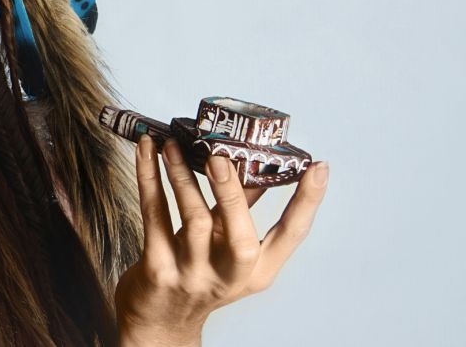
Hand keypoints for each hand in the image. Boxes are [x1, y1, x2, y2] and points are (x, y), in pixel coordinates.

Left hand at [114, 135, 328, 346]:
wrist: (159, 321)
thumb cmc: (197, 271)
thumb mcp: (226, 248)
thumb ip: (240, 210)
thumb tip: (252, 162)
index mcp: (258, 270)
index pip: (291, 235)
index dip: (307, 202)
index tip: (319, 166)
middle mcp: (230, 278)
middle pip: (240, 238)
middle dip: (230, 193)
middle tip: (218, 156)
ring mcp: (193, 277)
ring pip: (193, 222)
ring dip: (181, 177)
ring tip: (173, 145)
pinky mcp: (157, 270)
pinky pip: (154, 217)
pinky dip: (149, 180)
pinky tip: (146, 152)